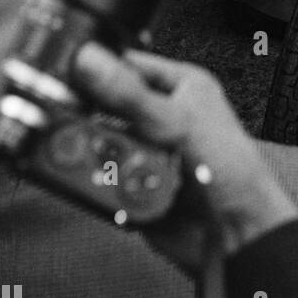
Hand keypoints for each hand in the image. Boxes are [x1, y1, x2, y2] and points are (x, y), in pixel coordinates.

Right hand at [74, 44, 297, 272]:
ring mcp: (146, 150)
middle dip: (90, 121)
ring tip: (97, 162)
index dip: (97, 68)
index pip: (128, 64)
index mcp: (180, 86)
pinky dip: (100, 184)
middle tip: (71, 126)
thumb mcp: (176, 121)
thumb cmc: (233, 170)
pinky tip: (111, 186)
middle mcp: (161, 116)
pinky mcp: (132, 183)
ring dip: (97, 157)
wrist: (235, 235)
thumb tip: (92, 61)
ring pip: (99, 144)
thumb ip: (129, 94)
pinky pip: (100, 178)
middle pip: (105, 107)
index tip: (62, 74)